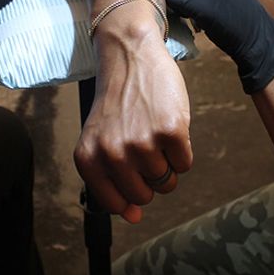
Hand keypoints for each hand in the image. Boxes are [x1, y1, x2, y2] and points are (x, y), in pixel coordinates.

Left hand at [74, 22, 192, 222]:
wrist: (130, 56)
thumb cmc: (118, 103)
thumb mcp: (100, 140)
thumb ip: (110, 181)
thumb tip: (134, 218)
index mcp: (89, 159)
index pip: (115, 204)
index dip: (129, 192)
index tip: (130, 170)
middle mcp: (112, 153)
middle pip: (145, 195)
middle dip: (149, 177)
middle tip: (143, 144)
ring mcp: (142, 142)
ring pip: (167, 182)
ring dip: (166, 162)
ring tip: (153, 132)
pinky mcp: (171, 130)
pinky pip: (185, 164)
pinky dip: (182, 150)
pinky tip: (168, 125)